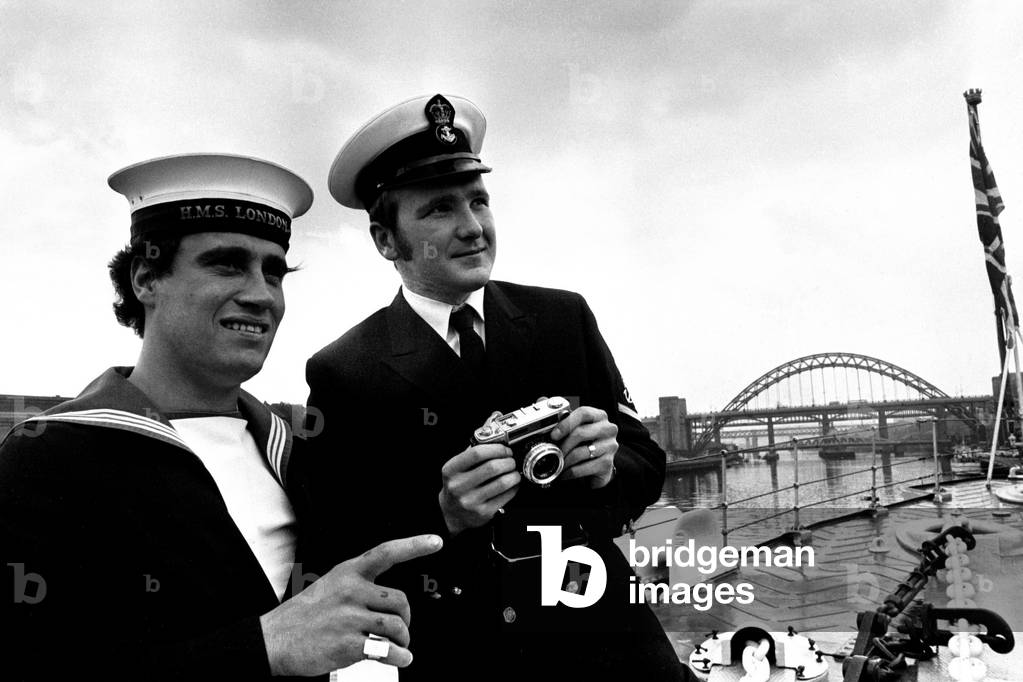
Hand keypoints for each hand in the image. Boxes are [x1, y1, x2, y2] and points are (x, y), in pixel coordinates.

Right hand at [260, 534, 441, 675]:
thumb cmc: (304, 615)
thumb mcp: (330, 586)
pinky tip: (399, 659)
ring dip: (403, 639)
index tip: (436, 541)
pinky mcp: (348, 644)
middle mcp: (351, 590)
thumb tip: (391, 603)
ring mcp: (350, 617)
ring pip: (397, 626)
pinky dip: (400, 657)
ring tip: (398, 646)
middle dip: (405, 617)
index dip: (414, 545)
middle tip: (400, 629)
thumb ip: (359, 587)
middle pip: (400, 600)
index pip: (386, 552)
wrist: (274, 640)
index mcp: (348, 572)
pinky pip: (388, 650)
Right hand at [439, 441, 519, 535]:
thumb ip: (471, 453)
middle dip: (508, 461)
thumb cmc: (457, 485)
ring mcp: (471, 501)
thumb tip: (495, 440)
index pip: (476, 453)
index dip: (496, 448)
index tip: (504, 449)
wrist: (451, 512)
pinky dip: (514, 487)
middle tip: (511, 460)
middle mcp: (458, 486)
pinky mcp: (483, 512)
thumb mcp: (456, 468)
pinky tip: (512, 484)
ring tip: (513, 471)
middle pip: (492, 467)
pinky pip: (506, 496)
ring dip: (514, 474)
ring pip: (502, 482)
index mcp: (451, 470)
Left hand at [551, 406, 617, 487]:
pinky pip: (584, 468)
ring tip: (558, 464)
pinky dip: (570, 472)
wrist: (598, 466)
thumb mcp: (574, 428)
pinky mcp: (608, 463)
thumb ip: (559, 414)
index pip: (584, 413)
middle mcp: (608, 429)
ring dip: (565, 460)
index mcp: (599, 416)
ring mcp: (610, 446)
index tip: (553, 434)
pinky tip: (564, 473)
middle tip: (553, 452)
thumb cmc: (584, 443)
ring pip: (581, 452)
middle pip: (581, 433)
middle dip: (563, 445)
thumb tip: (542, 400)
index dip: (566, 423)